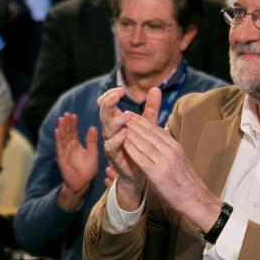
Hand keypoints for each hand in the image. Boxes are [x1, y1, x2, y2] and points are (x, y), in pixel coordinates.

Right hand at [55, 113, 97, 209]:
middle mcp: (69, 147)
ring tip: (61, 119)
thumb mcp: (92, 153)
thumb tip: (92, 127)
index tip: (73, 115)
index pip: (73, 132)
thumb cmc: (87, 170)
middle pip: (66, 133)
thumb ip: (91, 141)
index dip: (72, 123)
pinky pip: (59, 147)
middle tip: (66, 113)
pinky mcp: (62, 158)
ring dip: (61, 128)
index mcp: (76, 145)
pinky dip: (58, 139)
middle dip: (66, 123)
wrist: (83, 184)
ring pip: (62, 138)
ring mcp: (64, 152)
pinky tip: (57, 131)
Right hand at [97, 86, 154, 208]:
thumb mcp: (148, 124)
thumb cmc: (142, 145)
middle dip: (109, 102)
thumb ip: (151, 108)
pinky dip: (117, 139)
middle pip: (104, 113)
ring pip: (107, 129)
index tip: (120, 90)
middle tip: (117, 94)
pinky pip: (110, 147)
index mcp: (116, 121)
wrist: (142, 171)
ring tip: (126, 115)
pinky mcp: (113, 156)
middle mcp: (110, 130)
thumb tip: (156, 88)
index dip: (110, 95)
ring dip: (115, 121)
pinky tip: (125, 133)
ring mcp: (110, 143)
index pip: (106, 104)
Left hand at [121, 96, 220, 231]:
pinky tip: (122, 144)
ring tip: (119, 126)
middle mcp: (171, 150)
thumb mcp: (179, 159)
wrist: (196, 200)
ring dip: (130, 134)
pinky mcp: (159, 174)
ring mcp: (165, 162)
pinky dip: (132, 150)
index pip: (155, 129)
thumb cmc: (185, 182)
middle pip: (148, 133)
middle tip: (120, 116)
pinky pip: (142, 158)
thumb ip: (169, 146)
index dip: (141, 121)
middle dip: (133, 123)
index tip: (130, 114)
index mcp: (175, 146)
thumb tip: (163, 131)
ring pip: (144, 143)